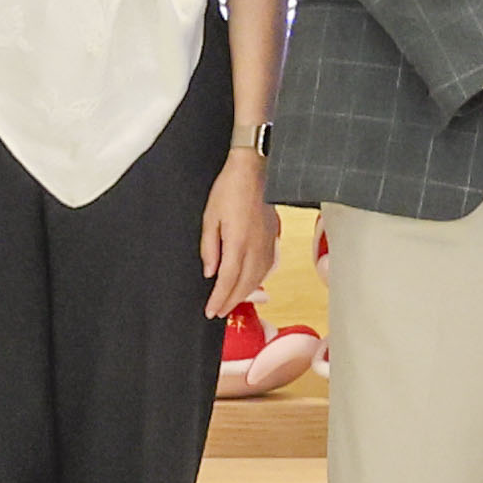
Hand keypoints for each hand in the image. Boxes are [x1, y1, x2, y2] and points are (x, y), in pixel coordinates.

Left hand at [201, 153, 280, 317]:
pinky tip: (252, 282)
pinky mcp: (273, 237)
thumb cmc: (229, 189)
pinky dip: (258, 279)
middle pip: (245, 284)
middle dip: (231, 301)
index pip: (228, 279)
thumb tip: (210, 271)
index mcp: (238, 242)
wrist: (254, 170)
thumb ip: (209, 248)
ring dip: (245, 293)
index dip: (219, 298)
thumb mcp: (209, 217)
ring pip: (258, 277)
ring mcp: (267, 243)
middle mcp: (255, 247)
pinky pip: (268, 266)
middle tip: (219, 312)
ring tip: (233, 301)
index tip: (211, 311)